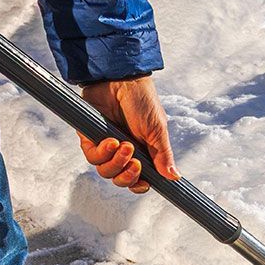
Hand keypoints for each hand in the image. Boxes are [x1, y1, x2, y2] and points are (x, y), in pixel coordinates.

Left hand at [79, 76, 177, 194]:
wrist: (122, 80)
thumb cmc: (142, 101)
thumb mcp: (157, 130)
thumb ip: (163, 155)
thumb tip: (174, 177)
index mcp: (142, 152)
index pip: (138, 179)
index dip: (139, 185)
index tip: (145, 182)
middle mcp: (123, 152)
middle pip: (120, 179)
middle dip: (128, 176)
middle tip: (136, 163)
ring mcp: (105, 145)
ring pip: (105, 171)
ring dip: (116, 162)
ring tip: (124, 145)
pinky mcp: (89, 137)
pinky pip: (92, 156)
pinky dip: (102, 152)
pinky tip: (112, 140)